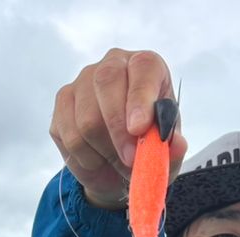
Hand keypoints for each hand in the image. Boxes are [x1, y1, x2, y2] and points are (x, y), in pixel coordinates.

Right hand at [49, 48, 187, 208]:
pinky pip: (70, 136)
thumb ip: (174, 148)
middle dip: (118, 129)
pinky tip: (98, 160)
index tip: (139, 129)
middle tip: (131, 160)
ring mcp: (83, 82)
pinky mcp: (63, 104)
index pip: (143, 67)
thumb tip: (177, 145)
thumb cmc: (146, 148)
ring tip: (119, 163)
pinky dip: (87, 158)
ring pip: (87, 118)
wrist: (116, 167)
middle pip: (107, 83)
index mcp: (146, 67)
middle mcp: (113, 65)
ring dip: (105, 151)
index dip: (140, 97)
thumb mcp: (167, 153)